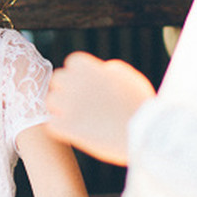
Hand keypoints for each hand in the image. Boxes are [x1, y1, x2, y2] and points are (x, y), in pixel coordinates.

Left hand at [45, 51, 155, 165]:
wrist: (145, 133)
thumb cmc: (140, 104)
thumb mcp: (127, 77)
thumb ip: (109, 69)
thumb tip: (101, 69)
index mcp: (89, 68)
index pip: (72, 63)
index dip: (79, 75)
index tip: (87, 86)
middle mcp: (75, 82)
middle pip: (58, 80)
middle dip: (67, 90)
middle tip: (80, 103)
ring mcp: (69, 104)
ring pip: (51, 101)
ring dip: (61, 109)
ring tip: (77, 119)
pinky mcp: (67, 126)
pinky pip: (51, 124)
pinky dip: (61, 129)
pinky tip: (74, 133)